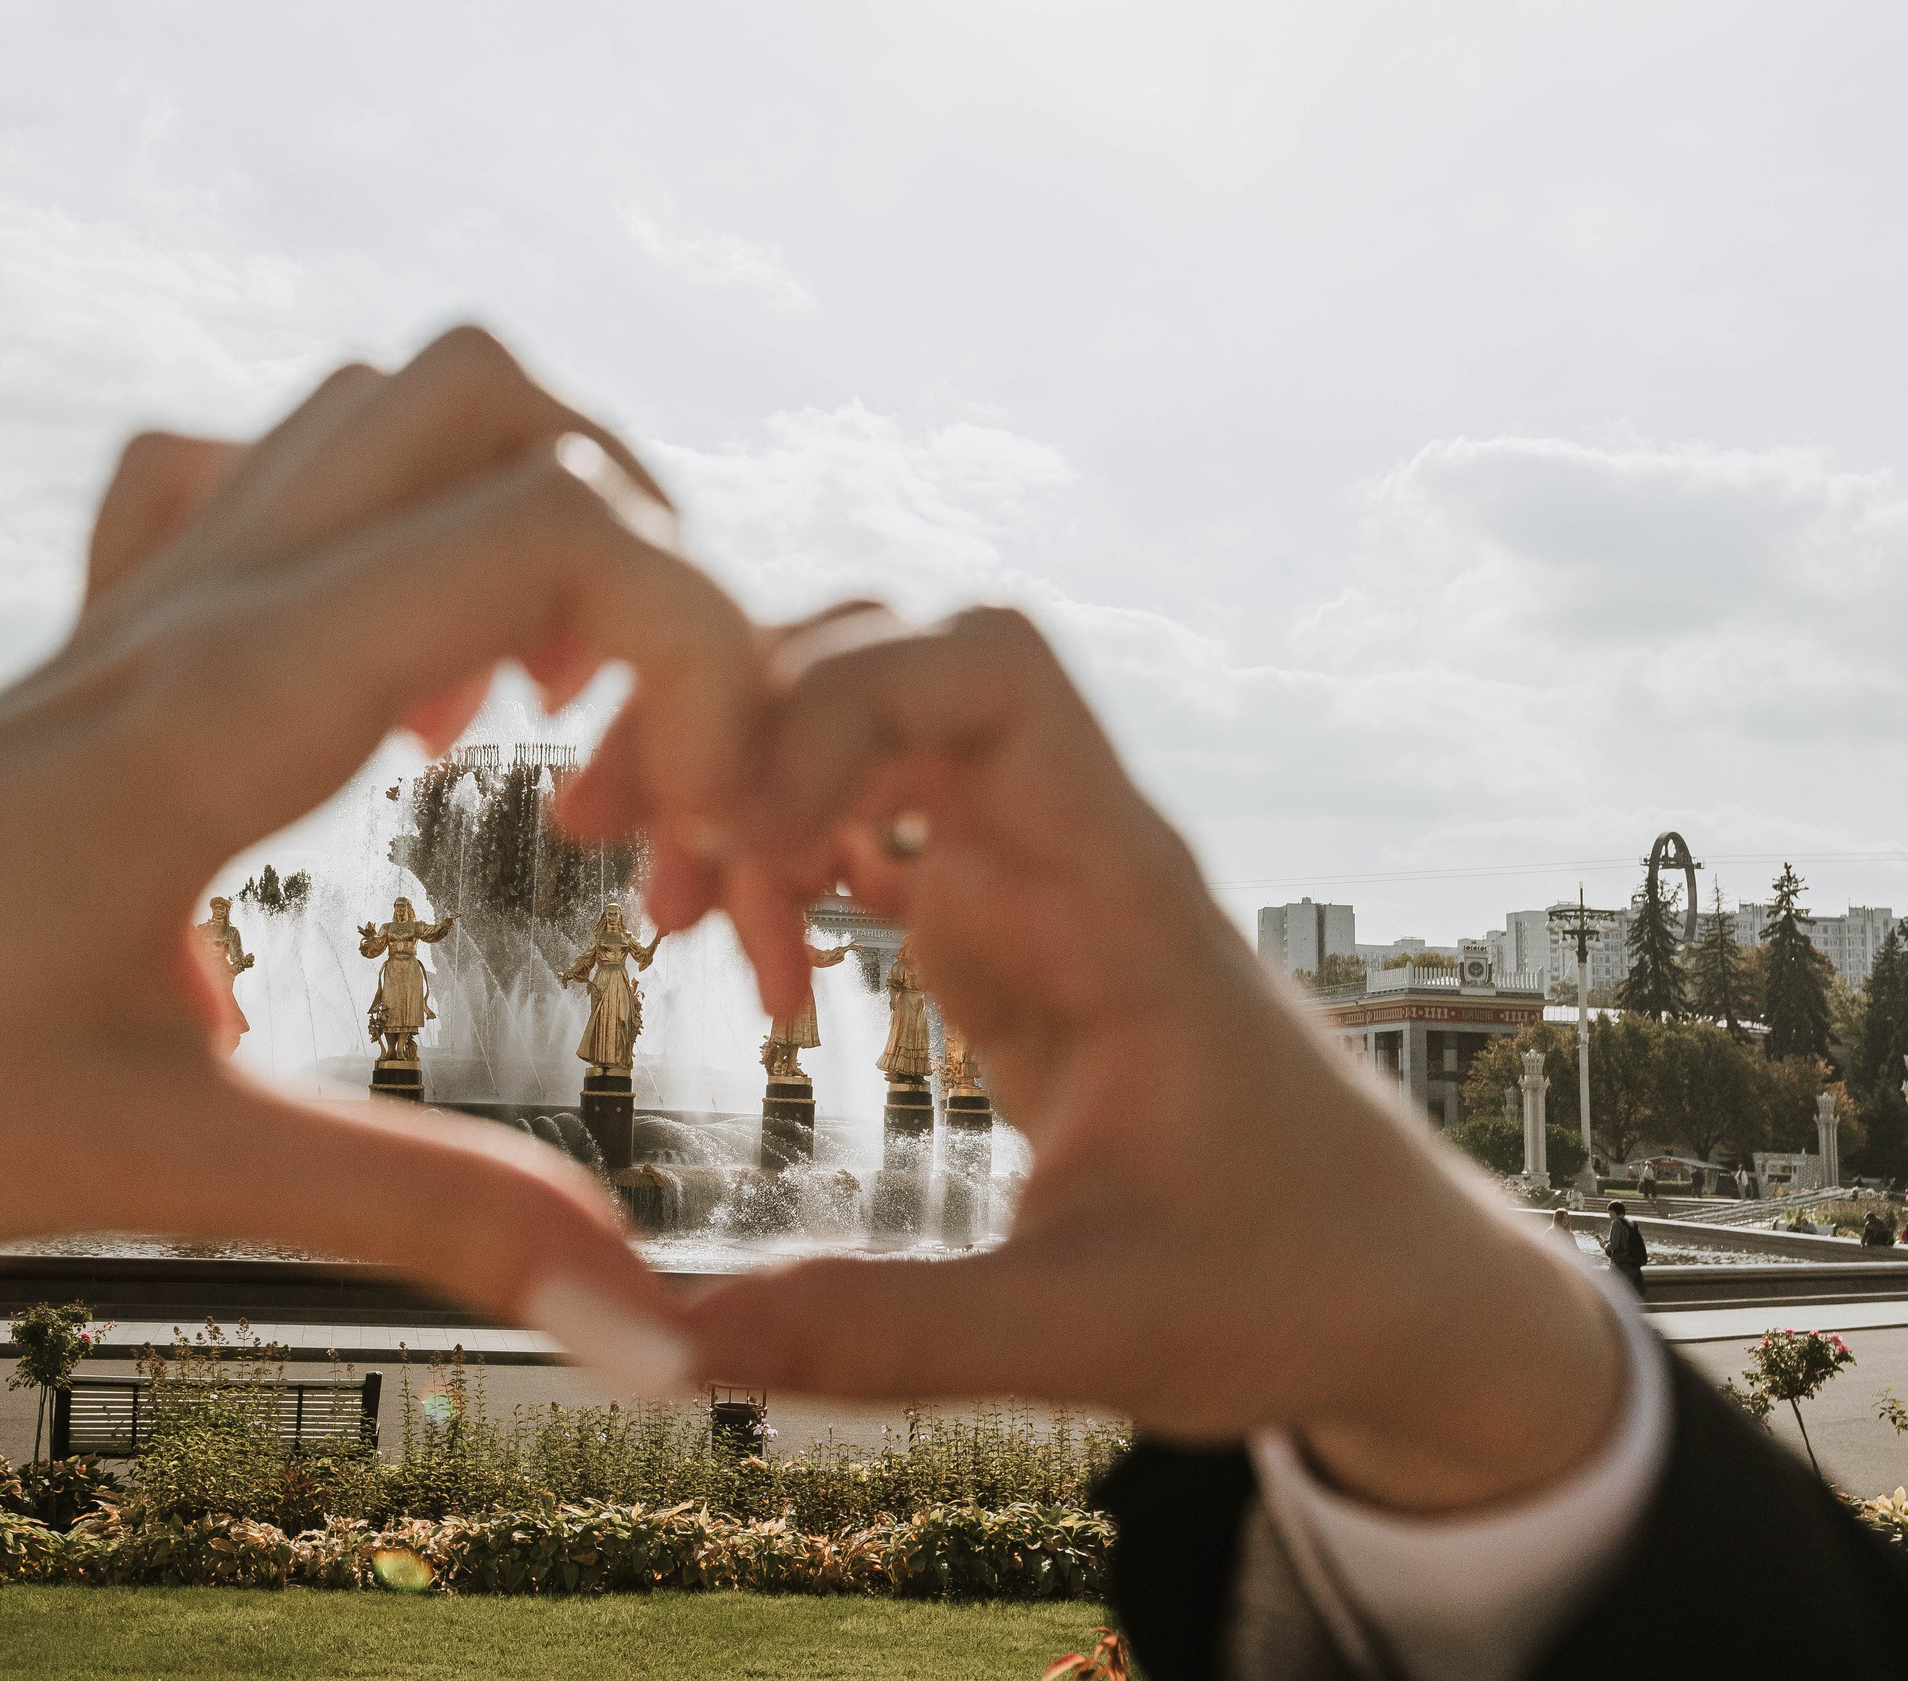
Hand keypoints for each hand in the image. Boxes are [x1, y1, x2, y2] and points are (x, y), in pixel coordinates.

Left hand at [0, 328, 760, 1676]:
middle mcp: (195, 607)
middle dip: (648, 548)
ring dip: (523, 518)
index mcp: (228, 703)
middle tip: (652, 749)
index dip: (706, 644)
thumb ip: (432, 1216)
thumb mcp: (174, 1161)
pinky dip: (378, 519)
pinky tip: (391, 680)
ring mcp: (141, 601)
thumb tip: (651, 1328)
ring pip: (384, 405)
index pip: (549, 532)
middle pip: (494, 404)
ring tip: (536, 722)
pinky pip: (259, 470)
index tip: (709, 818)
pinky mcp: (103, 639)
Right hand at [683, 605, 1627, 1514]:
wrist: (1394, 1292)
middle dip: (735, 717)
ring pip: (852, 724)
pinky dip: (777, 857)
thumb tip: (672, 1349)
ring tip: (674, 923)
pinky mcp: (995, 926)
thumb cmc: (1290, 1284)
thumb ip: (888, 1336)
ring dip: (739, 788)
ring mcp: (1028, 877)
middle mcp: (1069, 850)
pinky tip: (752, 964)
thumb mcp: (1093, 1333)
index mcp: (1123, 895)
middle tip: (613, 833)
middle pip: (884, 661)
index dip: (845, 697)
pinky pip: (857, 820)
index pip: (994, 673)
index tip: (744, 823)